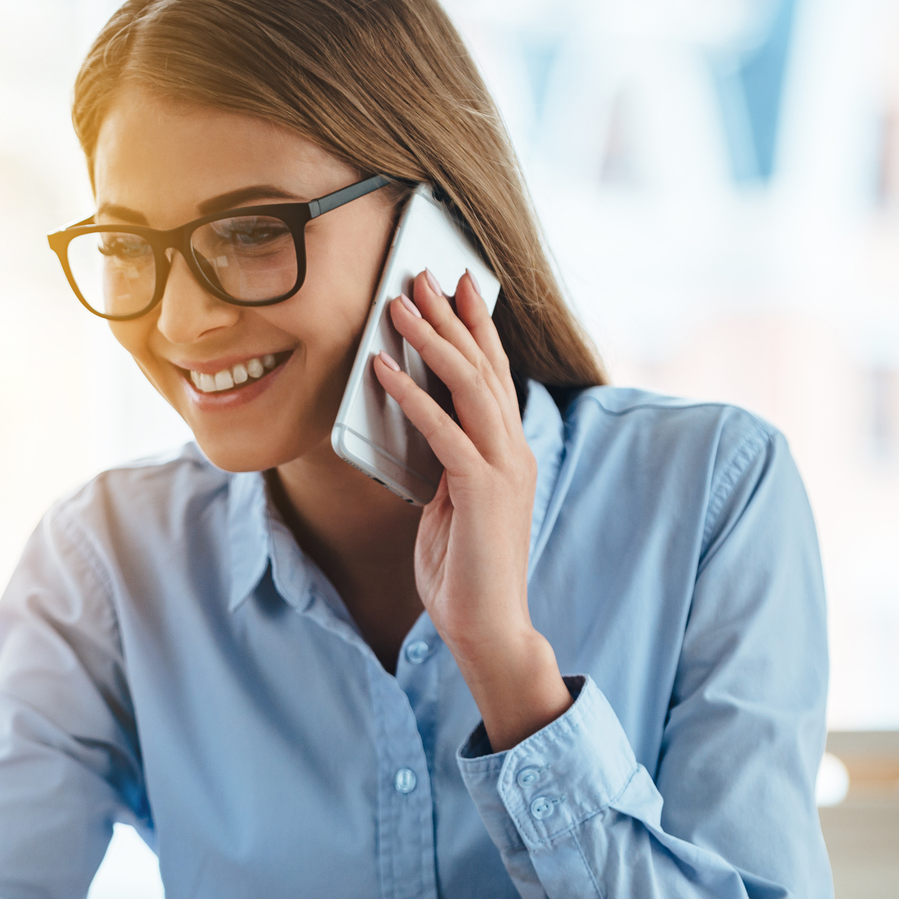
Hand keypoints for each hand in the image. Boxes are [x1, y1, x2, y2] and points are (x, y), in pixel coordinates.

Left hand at [374, 269, 571, 751]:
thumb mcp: (448, 502)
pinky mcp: (481, 490)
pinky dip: (412, 395)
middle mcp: (514, 450)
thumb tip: (419, 426)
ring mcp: (502, 468)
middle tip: (420, 273)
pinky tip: (384, 369)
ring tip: (396, 305)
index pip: (494, 374)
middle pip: (485, 365)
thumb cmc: (463, 569)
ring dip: (430, 340)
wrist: (487, 624)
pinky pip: (443, 430)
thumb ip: (445, 462)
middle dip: (452, 315)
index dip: (476, 326)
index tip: (456, 286)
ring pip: (469, 385)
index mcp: (509, 451)